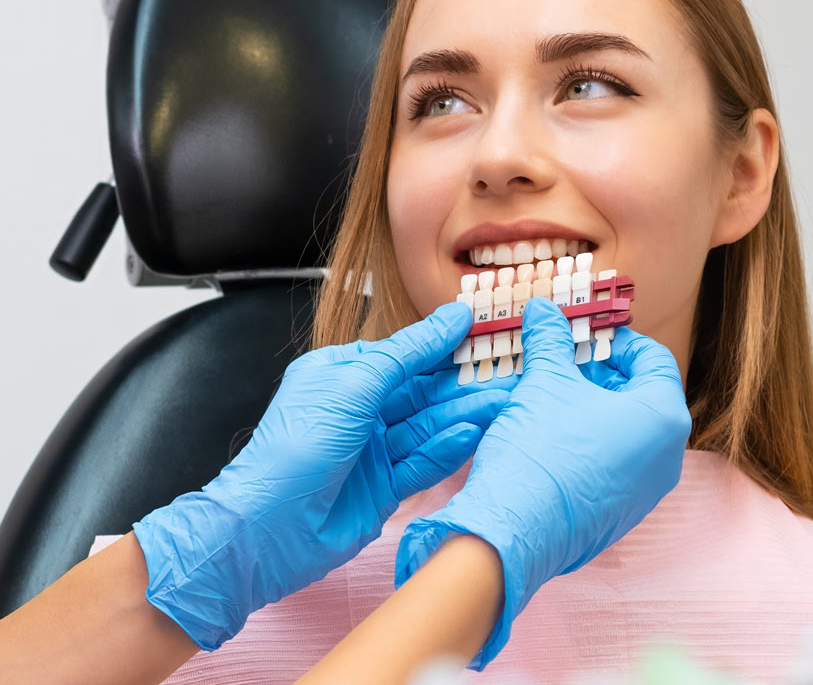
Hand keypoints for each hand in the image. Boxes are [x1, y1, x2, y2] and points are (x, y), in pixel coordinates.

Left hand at [133, 301, 502, 650]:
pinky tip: (472, 435)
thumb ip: (408, 353)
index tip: (484, 330)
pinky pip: (423, 461)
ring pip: (428, 425)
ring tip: (503, 402)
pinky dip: (447, 449)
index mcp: (344, 373)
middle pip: (422, 390)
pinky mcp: (384, 486)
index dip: (443, 343)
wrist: (268, 530)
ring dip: (463, 414)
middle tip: (508, 371)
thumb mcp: (355, 384)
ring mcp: (373, 449)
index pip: (405, 352)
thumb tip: (451, 317)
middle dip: (462, 382)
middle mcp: (360, 408)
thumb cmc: (298, 446)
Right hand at [394, 297, 691, 668]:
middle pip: (641, 394)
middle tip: (562, 359)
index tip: (584, 333)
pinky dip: (590, 440)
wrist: (513, 532)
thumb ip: (550, 339)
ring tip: (550, 392)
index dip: (617, 339)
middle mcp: (667, 457)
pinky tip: (550, 433)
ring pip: (627, 431)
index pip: (654, 359)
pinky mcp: (620, 515)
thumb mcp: (544, 381)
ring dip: (592, 405)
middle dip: (600, 371)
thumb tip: (543, 309)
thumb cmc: (540, 450)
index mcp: (663, 417)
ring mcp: (646, 492)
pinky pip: (615, 464)